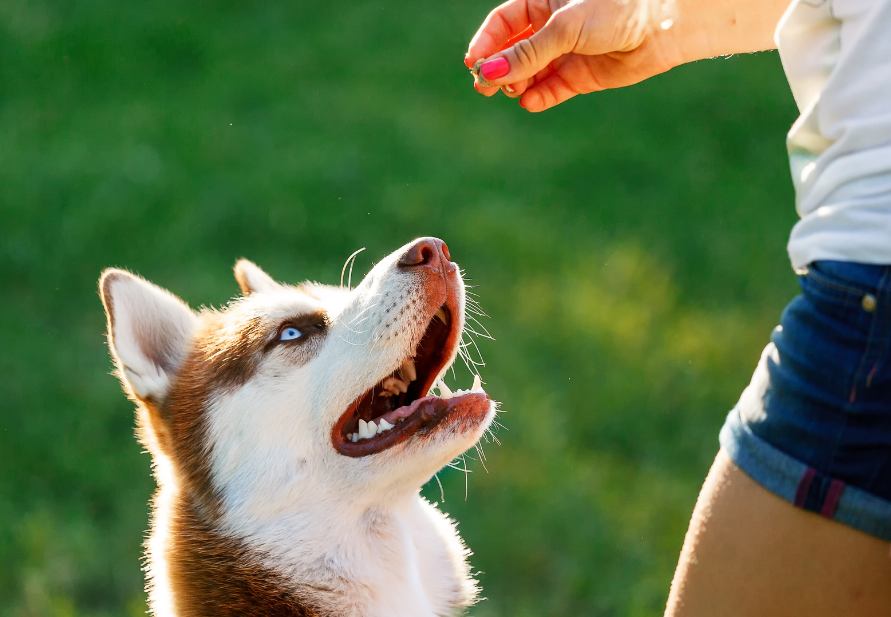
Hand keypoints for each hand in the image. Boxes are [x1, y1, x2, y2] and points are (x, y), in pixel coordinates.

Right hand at [465, 0, 785, 111]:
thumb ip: (527, 53)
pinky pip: (551, 90)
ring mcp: (566, 53)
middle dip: (498, 68)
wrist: (663, 27)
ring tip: (512, 92)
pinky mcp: (580, 77)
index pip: (503, 22)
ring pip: (529, 73)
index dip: (487, 42)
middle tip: (484, 87)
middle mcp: (552, 28)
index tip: (474, 63)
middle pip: (512, 51)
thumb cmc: (616, 9)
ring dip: (517, 84)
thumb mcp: (564, 28)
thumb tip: (488, 72)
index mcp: (545, 1)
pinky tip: (529, 101)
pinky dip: (538, 97)